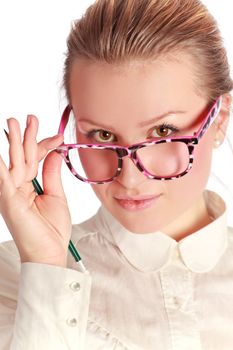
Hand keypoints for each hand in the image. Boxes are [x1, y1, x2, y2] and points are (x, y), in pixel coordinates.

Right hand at [0, 115, 70, 266]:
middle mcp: (16, 187)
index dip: (44, 146)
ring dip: (13, 142)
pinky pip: (3, 177)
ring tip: (14, 122)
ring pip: (13, 162)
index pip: (34, 160)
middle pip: (21, 157)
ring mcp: (10, 193)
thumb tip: (55, 152)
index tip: (58, 137)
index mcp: (28, 186)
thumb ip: (51, 173)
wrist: (49, 253)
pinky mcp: (8, 200)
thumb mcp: (56, 195)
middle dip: (26, 137)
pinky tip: (0, 152)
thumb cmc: (52, 229)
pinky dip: (1, 164)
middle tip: (31, 118)